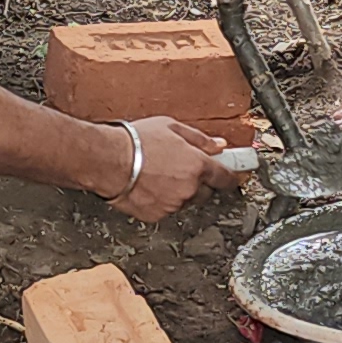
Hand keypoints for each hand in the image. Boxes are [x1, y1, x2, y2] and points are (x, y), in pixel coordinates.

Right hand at [105, 116, 240, 221]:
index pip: (224, 177)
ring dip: (180, 191)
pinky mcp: (157, 215)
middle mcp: (189, 188)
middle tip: (183, 169)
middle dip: (199, 183)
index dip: (230, 177)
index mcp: (197, 165)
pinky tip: (149, 185)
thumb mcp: (171, 127)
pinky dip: (162, 200)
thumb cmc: (135, 141)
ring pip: (185, 201)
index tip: (232, 176)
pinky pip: (167, 209)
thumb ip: (199, 139)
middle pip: (206, 192)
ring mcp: (173, 204)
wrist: (108, 160)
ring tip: (159, 174)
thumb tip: (218, 146)